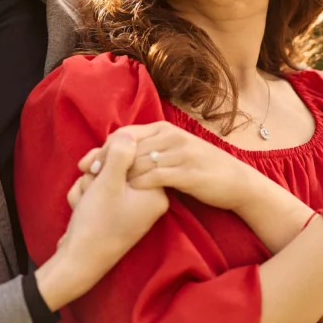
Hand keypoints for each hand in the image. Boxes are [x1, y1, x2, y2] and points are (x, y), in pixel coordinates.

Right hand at [49, 128, 168, 302]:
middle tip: (89, 186)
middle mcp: (148, 198)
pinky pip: (100, 190)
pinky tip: (80, 208)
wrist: (76, 261)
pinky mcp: (115, 210)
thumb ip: (119, 153)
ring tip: (83, 202)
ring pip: (105, 175)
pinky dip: (86, 195)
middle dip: (96, 173)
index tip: (97, 171)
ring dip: (88, 184)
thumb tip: (128, 134)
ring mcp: (131, 205)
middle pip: (120, 164)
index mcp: (156, 192)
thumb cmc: (96, 223)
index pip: (136, 154)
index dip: (110, 156)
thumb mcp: (108, 183)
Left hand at [68, 121, 266, 213]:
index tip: (85, 164)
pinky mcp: (188, 172)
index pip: (125, 134)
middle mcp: (171, 137)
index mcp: (165, 129)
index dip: (102, 149)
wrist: (236, 181)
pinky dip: (139, 184)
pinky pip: (157, 176)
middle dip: (105, 162)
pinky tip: (128, 193)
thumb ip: (152, 148)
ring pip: (140, 161)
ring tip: (102, 189)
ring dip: (118, 175)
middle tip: (87, 177)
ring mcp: (180, 153)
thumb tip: (122, 151)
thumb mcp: (176, 150)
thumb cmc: (202, 169)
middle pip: (128, 146)